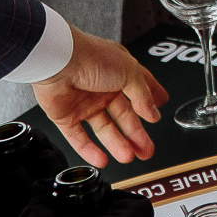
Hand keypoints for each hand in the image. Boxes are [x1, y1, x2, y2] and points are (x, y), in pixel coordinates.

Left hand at [33, 26, 167, 167]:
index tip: (158, 114)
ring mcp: (84, 103)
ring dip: (117, 144)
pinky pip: (79, 137)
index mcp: (119, 72)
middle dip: (137, 134)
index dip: (151, 101)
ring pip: (104, 129)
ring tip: (129, 156)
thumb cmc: (91, 57)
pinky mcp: (66, 116)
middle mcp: (102, 87)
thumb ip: (143, 95)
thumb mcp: (130, 72)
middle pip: (123, 116)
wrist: (58, 61)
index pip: (140, 89)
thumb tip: (153, 112)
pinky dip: (90, 150)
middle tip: (147, 149)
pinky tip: (102, 159)